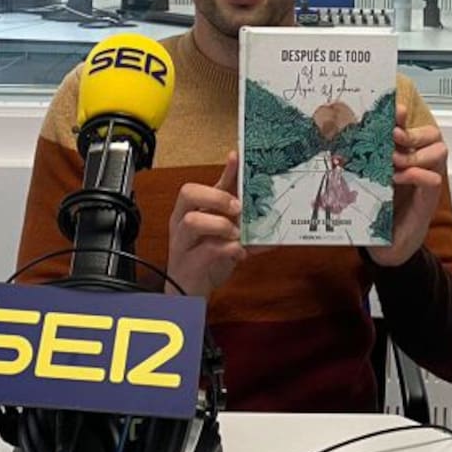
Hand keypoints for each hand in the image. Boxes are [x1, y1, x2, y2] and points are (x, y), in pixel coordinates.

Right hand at [167, 151, 247, 297]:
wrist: (188, 293)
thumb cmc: (204, 259)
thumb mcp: (222, 233)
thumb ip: (240, 219)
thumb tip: (269, 210)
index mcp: (190, 210)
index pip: (204, 183)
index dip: (221, 171)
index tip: (237, 158)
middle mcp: (182, 222)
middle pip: (188, 193)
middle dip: (216, 196)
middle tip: (237, 208)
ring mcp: (183, 242)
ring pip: (193, 220)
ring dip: (220, 224)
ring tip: (236, 234)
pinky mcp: (189, 263)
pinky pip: (206, 250)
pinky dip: (228, 250)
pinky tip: (239, 253)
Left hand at [365, 104, 447, 266]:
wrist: (385, 247)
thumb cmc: (375, 210)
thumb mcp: (365, 179)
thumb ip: (361, 160)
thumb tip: (338, 136)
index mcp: (403, 156)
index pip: (412, 126)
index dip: (404, 116)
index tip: (392, 110)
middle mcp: (418, 165)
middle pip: (432, 134)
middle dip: (411, 132)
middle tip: (393, 137)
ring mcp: (425, 182)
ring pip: (438, 152)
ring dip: (415, 153)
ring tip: (394, 161)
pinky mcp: (427, 201)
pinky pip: (433, 180)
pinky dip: (417, 175)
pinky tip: (398, 178)